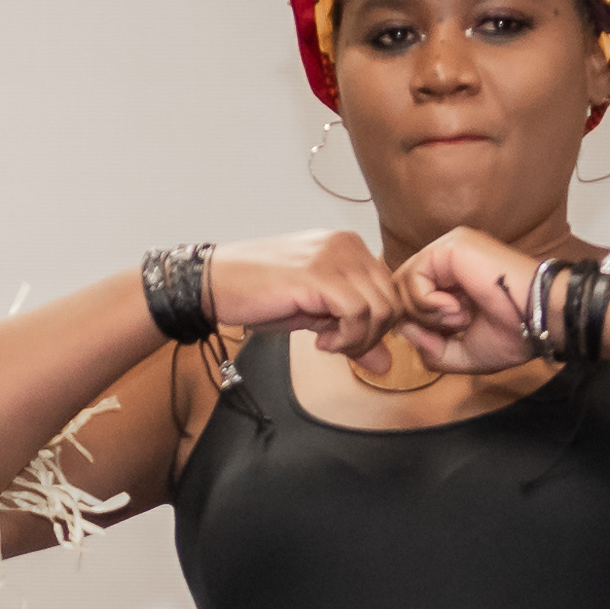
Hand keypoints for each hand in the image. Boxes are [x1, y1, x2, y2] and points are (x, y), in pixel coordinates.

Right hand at [202, 231, 407, 361]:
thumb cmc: (261, 296)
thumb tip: (386, 364)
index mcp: (350, 246)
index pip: (392, 291)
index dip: (378, 326)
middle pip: (393, 302)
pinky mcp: (319, 274)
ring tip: (328, 344)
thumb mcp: (317, 318)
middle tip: (340, 347)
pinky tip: (320, 342)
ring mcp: (334, 256)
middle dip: (373, 337)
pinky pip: (357, 314)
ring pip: (380, 309)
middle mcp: (347, 245)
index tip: (348, 340)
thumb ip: (355, 335)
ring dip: (358, 340)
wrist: (216, 284)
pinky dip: (346, 338)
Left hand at [393, 227, 555, 375]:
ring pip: (403, 283)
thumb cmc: (513, 335)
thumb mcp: (462, 353)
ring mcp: (448, 250)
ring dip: (427, 313)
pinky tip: (456, 308)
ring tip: (461, 318)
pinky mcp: (450, 246)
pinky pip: (414, 275)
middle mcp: (448, 261)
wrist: (538, 319)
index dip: (416, 324)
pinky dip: (428, 301)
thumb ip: (429, 347)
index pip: (410, 297)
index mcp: (452, 281)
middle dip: (419, 320)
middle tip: (453, 328)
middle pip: (401, 289)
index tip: (442, 339)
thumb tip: (402, 329)